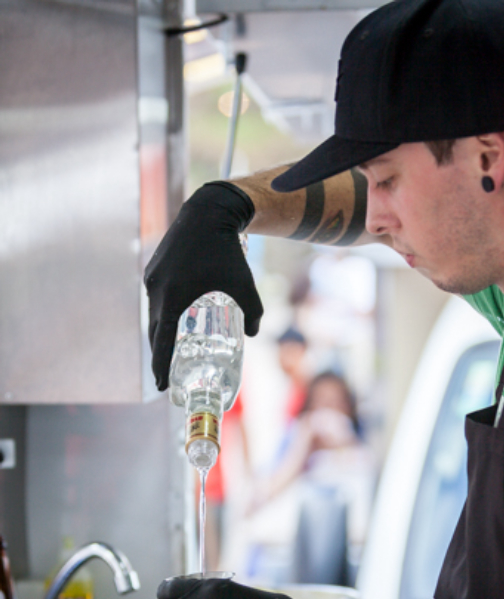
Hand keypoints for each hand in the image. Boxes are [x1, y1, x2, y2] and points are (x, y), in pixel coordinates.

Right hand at [144, 182, 263, 390]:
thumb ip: (254, 313)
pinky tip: (173, 319)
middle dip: (160, 356)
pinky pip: (156, 299)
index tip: (162, 385)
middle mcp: (157, 291)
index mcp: (174, 299)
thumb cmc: (228, 251)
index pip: (162, 343)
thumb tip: (254, 334)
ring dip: (161, 335)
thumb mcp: (247, 285)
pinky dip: (162, 314)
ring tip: (169, 351)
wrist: (207, 212)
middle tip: (167, 376)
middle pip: (155, 333)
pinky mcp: (153, 269)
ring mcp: (152, 279)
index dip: (161, 366)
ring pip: (154, 315)